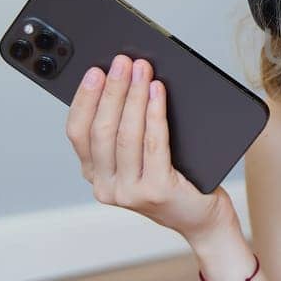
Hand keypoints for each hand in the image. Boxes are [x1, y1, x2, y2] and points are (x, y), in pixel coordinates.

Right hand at [65, 54, 230, 240]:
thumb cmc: (174, 179)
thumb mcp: (140, 156)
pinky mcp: (157, 191)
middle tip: (122, 62)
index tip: (94, 71)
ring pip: (126, 135)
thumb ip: (125, 129)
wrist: (202, 217)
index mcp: (95, 175)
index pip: (77, 133)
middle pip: (102, 130)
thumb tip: (123, 80)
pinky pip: (154, 143)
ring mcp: (130, 193)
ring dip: (133, 97)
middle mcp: (107, 187)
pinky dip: (154, 114)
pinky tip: (157, 93)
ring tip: (142, 70)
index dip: (84, 99)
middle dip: (112, 90)